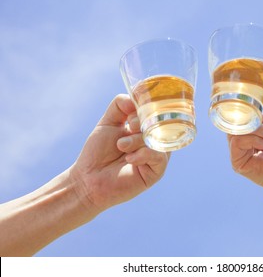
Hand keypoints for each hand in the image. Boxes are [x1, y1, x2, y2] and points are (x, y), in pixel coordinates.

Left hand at [70, 94, 169, 212]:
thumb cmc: (98, 152)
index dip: (147, 109)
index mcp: (145, 129)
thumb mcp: (108, 122)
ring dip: (138, 139)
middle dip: (143, 122)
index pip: (157, 113)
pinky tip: (129, 159)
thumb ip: (120, 105)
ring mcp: (157, 157)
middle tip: (128, 127)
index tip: (130, 116)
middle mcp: (154, 141)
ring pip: (159, 139)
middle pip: (160, 124)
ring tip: (121, 146)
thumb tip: (135, 97)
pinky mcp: (156, 172)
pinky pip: (159, 156)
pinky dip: (143, 154)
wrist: (88, 178)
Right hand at [228, 96, 262, 194]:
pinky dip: (253, 139)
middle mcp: (243, 140)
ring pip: (236, 128)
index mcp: (252, 131)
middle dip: (254, 116)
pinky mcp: (237, 161)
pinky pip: (236, 141)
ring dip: (257, 128)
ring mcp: (239, 151)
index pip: (242, 114)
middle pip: (237, 119)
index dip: (252, 107)